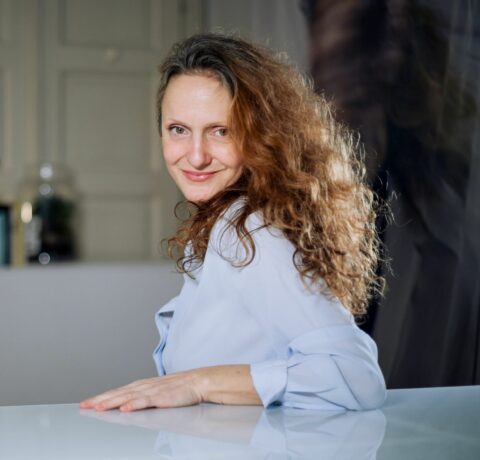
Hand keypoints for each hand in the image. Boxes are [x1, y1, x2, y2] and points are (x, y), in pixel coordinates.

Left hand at [79, 369, 203, 411]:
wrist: (199, 381)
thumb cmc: (181, 388)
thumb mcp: (158, 392)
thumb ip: (144, 397)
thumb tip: (128, 405)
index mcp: (143, 385)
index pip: (119, 391)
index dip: (103, 397)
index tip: (87, 403)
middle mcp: (145, 386)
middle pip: (120, 393)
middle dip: (101, 399)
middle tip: (85, 405)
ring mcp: (154, 390)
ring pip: (130, 396)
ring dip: (113, 401)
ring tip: (99, 407)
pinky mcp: (164, 397)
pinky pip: (147, 401)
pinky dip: (135, 403)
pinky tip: (125, 408)